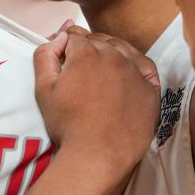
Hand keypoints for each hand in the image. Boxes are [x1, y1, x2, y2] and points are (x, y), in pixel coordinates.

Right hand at [33, 30, 160, 175]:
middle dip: (87, 50)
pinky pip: (144, 66)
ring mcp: (134, 71)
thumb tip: (57, 37)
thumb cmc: (68, 125)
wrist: (96, 156)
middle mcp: (113, 55)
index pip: (74, 37)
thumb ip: (45, 55)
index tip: (64, 61)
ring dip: (110, 53)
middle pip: (98, 41)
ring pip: (121, 49)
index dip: (66, 48)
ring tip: (100, 72)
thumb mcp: (44, 89)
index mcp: (86, 52)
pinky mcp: (150, 88)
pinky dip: (134, 65)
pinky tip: (126, 73)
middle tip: (80, 71)